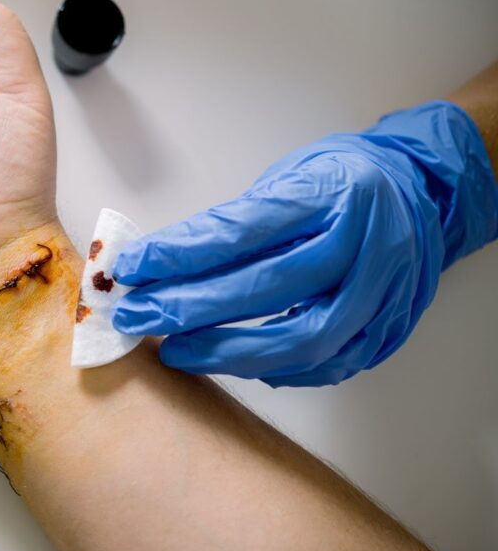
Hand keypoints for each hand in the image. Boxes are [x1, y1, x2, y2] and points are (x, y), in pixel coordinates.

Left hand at [113, 101, 497, 385]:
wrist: (421, 192)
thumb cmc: (337, 182)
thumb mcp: (286, 179)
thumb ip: (231, 223)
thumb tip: (158, 266)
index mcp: (331, 192)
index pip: (239, 230)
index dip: (178, 255)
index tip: (129, 268)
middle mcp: (362, 242)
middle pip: (265, 288)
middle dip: (189, 308)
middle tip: (136, 316)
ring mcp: (382, 291)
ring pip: (300, 338)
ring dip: (227, 352)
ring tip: (174, 352)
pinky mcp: (388, 329)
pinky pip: (327, 364)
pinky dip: (275, 370)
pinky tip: (233, 364)